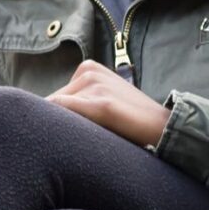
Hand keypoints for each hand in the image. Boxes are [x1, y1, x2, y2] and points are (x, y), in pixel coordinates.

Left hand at [49, 61, 171, 149]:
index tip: (53, 135)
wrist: (160, 126)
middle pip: (51, 103)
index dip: (52, 119)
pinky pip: (64, 111)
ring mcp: (95, 86)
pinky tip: (67, 139)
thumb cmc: (128, 118)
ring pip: (55, 109)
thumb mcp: (102, 98)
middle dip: (54, 123)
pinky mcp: (102, 104)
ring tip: (76, 141)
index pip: (54, 97)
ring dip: (59, 128)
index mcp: (88, 68)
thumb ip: (79, 100)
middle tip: (66, 141)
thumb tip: (47, 113)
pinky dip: (59, 126)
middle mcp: (89, 72)